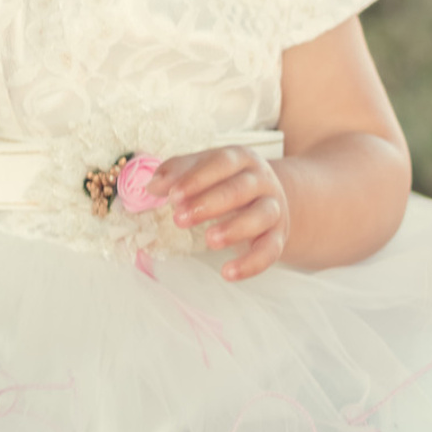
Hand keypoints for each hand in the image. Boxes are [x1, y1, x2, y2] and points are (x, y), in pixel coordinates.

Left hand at [151, 146, 290, 279]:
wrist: (269, 196)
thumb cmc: (226, 180)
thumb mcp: (204, 169)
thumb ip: (178, 173)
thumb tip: (153, 186)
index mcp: (240, 158)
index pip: (221, 163)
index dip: (196, 179)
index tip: (172, 195)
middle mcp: (261, 180)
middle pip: (240, 189)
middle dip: (209, 203)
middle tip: (180, 219)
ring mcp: (273, 208)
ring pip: (260, 216)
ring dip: (234, 228)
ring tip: (209, 240)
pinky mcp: (278, 236)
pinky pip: (270, 251)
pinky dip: (251, 263)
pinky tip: (227, 273)